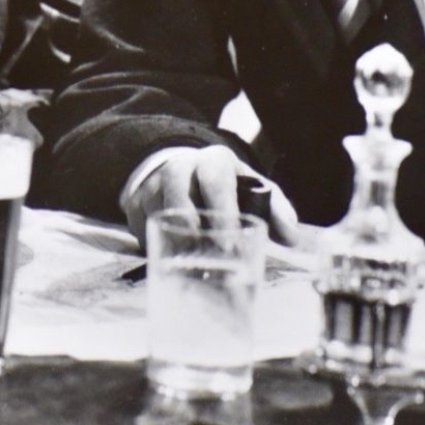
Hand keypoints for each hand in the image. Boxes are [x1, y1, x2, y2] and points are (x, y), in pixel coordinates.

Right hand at [118, 144, 299, 245]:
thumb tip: (291, 237)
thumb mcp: (251, 190)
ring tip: (189, 263)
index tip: (230, 240)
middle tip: (203, 251)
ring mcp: (153, 181)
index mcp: (214, 161)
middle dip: (188, 215)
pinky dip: (152, 244)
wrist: (183, 170)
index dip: (222, 207)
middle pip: (176, 182)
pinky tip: (169, 258)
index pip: (216, 176)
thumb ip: (274, 210)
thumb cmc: (224, 187)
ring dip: (170, 235)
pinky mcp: (133, 200)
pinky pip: (138, 224)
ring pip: (154, 204)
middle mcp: (180, 165)